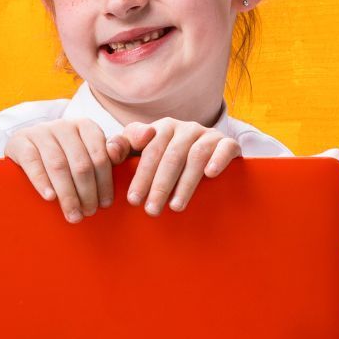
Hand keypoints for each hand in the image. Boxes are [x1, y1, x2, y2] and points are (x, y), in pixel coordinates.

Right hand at [6, 118, 136, 222]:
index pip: (101, 156)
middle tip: (89, 214)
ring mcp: (41, 132)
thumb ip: (124, 147)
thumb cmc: (69, 156)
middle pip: (81, 163)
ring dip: (68, 194)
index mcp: (86, 126)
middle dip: (87, 193)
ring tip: (74, 215)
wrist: (27, 149)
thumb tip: (151, 133)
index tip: (105, 206)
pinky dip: (43, 181)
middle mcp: (64, 125)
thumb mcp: (95, 153)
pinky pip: (33, 163)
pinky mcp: (20, 142)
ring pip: (58, 165)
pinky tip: (50, 198)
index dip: (105, 184)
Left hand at [120, 118, 240, 214]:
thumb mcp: (143, 151)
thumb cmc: (167, 157)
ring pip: (196, 156)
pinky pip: (225, 148)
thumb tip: (110, 152)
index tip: (133, 201)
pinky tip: (210, 175)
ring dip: (185, 183)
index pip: (150, 151)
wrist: (208, 153)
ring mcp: (208, 135)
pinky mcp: (228, 143)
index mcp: (163, 128)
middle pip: (171, 156)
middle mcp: (186, 128)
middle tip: (152, 210)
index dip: (141, 176)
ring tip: (175, 207)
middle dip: (160, 185)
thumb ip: (123, 149)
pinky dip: (218, 160)